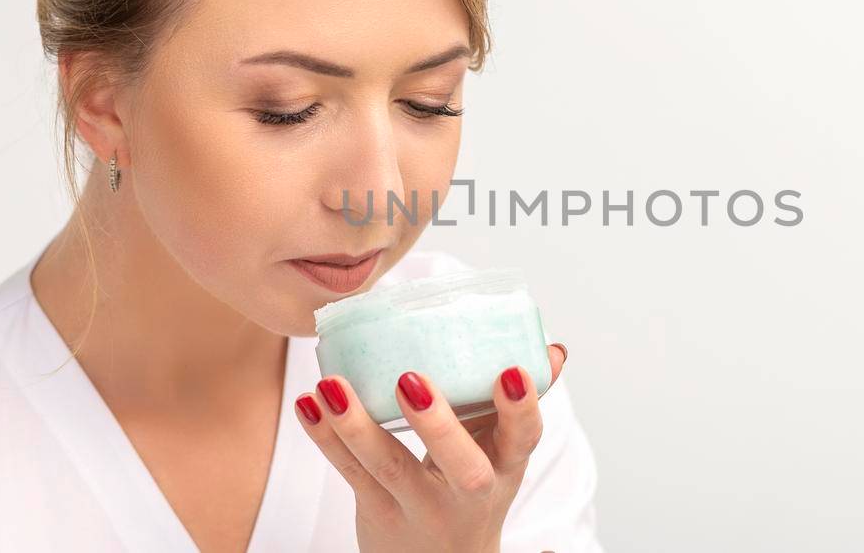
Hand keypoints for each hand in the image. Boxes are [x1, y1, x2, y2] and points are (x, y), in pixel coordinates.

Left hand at [294, 343, 568, 552]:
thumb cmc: (472, 491)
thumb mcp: (504, 454)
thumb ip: (517, 401)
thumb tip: (554, 350)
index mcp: (505, 467)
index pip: (523, 439)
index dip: (520, 409)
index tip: (509, 372)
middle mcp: (467, 493)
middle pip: (460, 468)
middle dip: (437, 426)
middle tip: (410, 379)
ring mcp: (420, 507)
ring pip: (388, 468)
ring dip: (357, 425)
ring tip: (333, 384)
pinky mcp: (378, 512)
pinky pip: (350, 473)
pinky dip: (324, 437)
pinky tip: (309, 402)